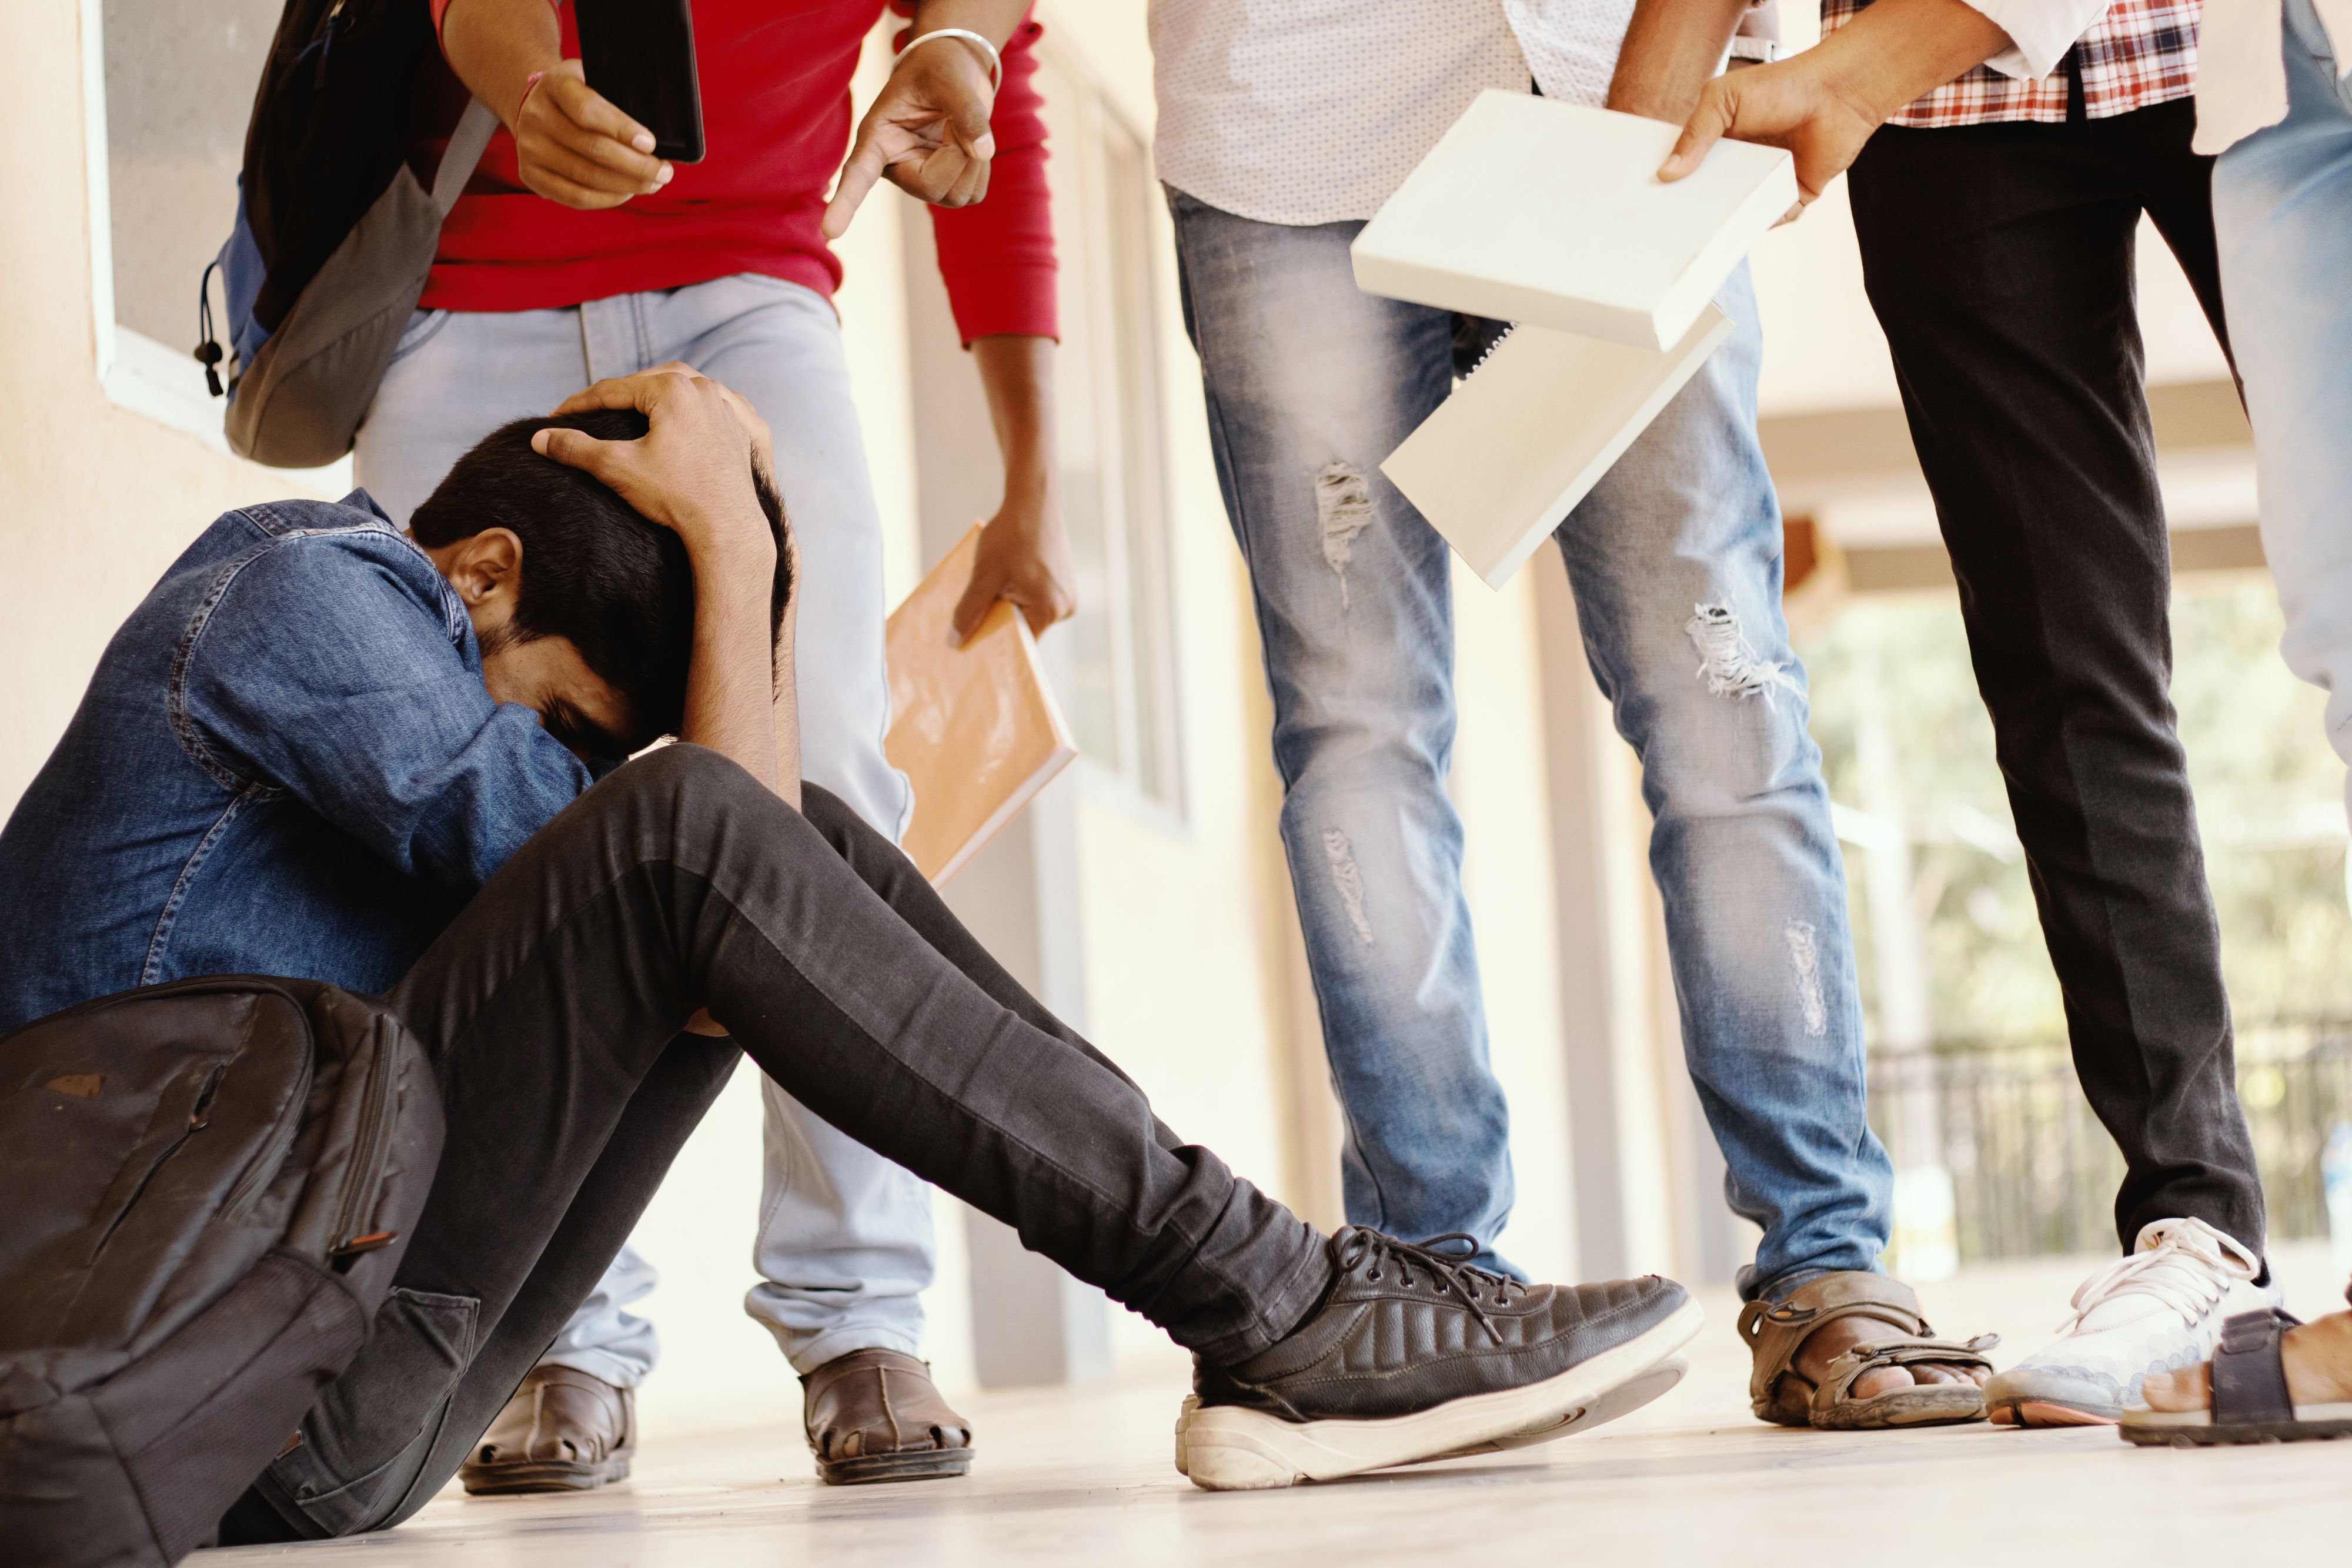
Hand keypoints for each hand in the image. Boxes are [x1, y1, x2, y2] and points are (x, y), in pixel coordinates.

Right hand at [511, 60, 672, 209]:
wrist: (536, 106)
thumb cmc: (578, 95)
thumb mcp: (593, 79)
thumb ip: (616, 98)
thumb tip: (652, 138)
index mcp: (555, 85)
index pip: (588, 110)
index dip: (622, 129)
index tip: (651, 144)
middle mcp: (536, 116)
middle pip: (592, 148)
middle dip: (636, 165)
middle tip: (664, 172)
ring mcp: (529, 147)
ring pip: (586, 177)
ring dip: (627, 185)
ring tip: (653, 184)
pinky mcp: (530, 175)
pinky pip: (574, 197)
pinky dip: (607, 199)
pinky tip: (627, 193)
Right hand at [536, 365, 776, 569]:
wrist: (727, 527)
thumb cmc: (677, 496)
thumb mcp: (617, 467)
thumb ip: (575, 448)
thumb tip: (540, 438)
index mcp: (673, 388)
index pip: (613, 390)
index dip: (580, 403)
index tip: (556, 416)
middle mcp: (704, 388)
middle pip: (647, 382)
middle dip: (616, 395)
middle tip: (589, 411)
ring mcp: (725, 407)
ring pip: (681, 388)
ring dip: (653, 395)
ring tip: (629, 408)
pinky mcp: (739, 429)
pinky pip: (707, 405)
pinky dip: (686, 406)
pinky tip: (676, 416)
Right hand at [823, 35, 996, 237]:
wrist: (952, 73)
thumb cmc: (938, 69)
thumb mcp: (949, 76)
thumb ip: (966, 109)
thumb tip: (983, 152)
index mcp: (878, 138)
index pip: (858, 175)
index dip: (845, 203)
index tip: (829, 231)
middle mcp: (895, 167)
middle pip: (931, 188)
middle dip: (957, 154)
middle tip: (955, 121)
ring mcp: (921, 182)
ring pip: (957, 195)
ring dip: (973, 160)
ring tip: (958, 127)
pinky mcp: (947, 188)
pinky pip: (974, 193)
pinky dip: (981, 167)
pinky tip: (966, 144)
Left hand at [952, 488, 1073, 641]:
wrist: (1033, 499)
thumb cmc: (1011, 534)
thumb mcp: (984, 574)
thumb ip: (969, 610)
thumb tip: (954, 643)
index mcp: (1050, 609)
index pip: (1019, 642)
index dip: (994, 642)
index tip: (970, 644)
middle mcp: (1065, 606)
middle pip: (1023, 629)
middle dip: (998, 620)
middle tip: (974, 611)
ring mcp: (1066, 594)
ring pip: (1027, 613)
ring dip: (1007, 604)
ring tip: (993, 585)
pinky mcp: (1062, 582)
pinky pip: (1035, 599)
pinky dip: (1017, 593)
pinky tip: (1006, 575)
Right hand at [1658, 53, 1878, 213]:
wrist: (1836, 93)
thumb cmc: (1782, 86)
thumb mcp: (1725, 99)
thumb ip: (1696, 133)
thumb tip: (1666, 173)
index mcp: (1721, 141)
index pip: (1689, 168)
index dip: (1671, 182)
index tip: (1649, 197)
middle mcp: (1742, 163)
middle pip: (1710, 195)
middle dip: (1694, 209)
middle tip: (1669, 223)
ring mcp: (1767, 180)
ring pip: (1739, 211)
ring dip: (1725, 222)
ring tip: (1705, 235)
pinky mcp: (1793, 194)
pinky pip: (1772, 217)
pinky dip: (1762, 222)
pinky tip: (1748, 223)